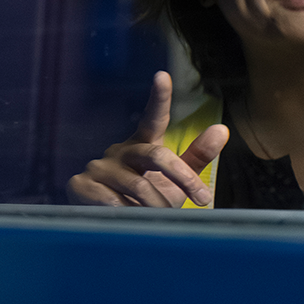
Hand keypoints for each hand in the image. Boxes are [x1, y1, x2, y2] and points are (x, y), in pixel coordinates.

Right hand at [66, 71, 228, 207]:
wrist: (110, 227)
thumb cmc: (147, 200)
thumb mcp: (175, 180)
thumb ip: (197, 156)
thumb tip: (222, 129)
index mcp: (144, 144)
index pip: (153, 118)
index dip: (159, 97)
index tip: (162, 76)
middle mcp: (121, 150)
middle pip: (157, 155)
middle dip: (183, 177)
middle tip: (202, 198)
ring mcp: (99, 166)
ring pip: (139, 185)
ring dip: (156, 205)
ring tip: (160, 217)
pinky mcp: (80, 185)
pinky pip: (112, 201)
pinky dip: (128, 214)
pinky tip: (125, 217)